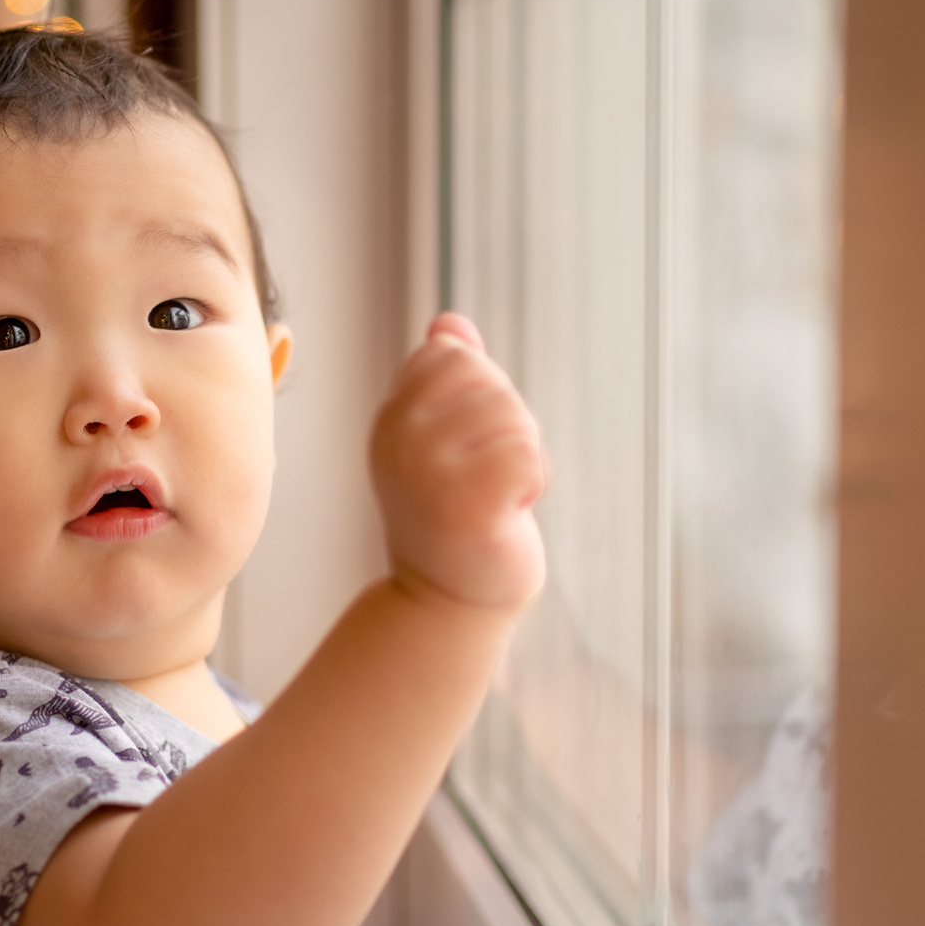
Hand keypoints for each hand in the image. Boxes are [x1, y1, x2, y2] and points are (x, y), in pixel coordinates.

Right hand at [368, 313, 546, 612]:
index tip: (467, 445)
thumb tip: (449, 324)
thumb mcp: (440, 440)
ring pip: (515, 420)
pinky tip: (510, 514)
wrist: (447, 602)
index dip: (482, 394)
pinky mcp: (467, 508)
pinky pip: (528, 459)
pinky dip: (534, 486)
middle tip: (487, 478)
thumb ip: (445, 379)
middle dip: (510, 428)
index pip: (452, 355)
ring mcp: (428, 474)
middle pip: (490, 383)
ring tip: (497, 498)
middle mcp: (399, 441)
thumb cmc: (452, 518)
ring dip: (525, 461)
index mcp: (390, 419)